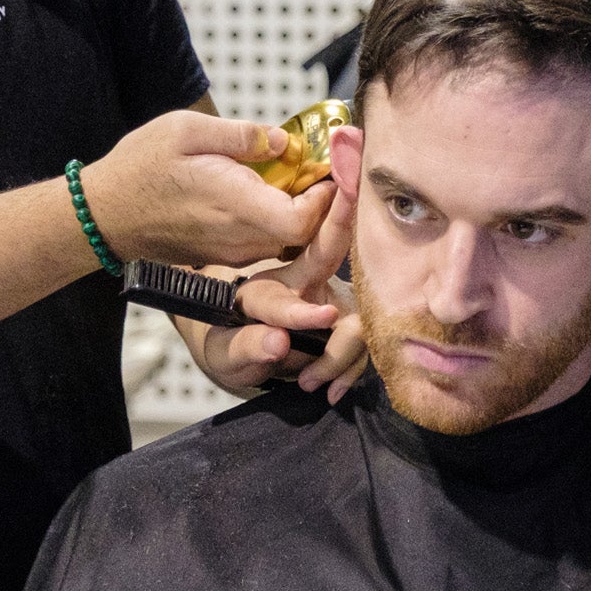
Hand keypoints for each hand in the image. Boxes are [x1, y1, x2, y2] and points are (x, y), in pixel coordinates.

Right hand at [79, 111, 322, 267]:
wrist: (104, 214)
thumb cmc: (141, 168)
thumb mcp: (186, 130)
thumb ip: (241, 134)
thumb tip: (284, 142)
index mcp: (235, 206)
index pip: (305, 220)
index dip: (329, 198)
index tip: (332, 165)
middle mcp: (241, 238)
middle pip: (307, 233)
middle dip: (326, 201)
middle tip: (331, 164)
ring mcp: (235, 250)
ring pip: (291, 238)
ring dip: (305, 208)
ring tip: (306, 170)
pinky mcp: (227, 252)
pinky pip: (270, 238)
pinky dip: (283, 215)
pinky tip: (276, 186)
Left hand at [194, 173, 369, 401]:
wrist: (245, 355)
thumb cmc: (232, 348)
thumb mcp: (226, 355)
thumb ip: (247, 347)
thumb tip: (279, 342)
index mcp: (265, 289)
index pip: (283, 300)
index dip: (303, 312)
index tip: (326, 317)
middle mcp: (303, 281)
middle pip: (329, 250)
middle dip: (339, 216)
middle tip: (349, 201)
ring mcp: (332, 297)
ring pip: (356, 319)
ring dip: (341, 357)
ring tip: (309, 383)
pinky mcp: (351, 318)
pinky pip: (364, 342)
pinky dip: (352, 369)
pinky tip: (332, 390)